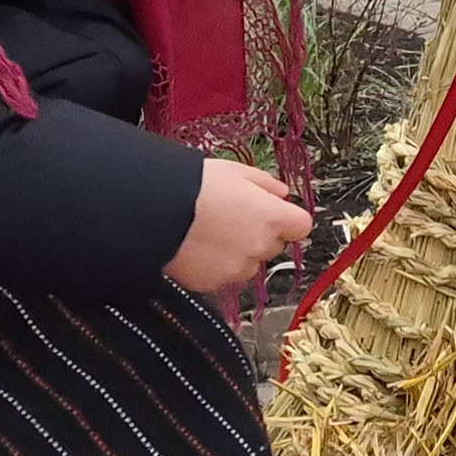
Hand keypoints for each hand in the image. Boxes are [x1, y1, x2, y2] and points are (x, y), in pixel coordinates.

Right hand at [167, 157, 311, 294]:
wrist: (154, 212)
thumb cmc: (194, 186)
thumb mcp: (235, 171)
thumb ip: (266, 184)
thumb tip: (282, 194)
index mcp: (272, 217)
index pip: (301, 226)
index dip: (288, 219)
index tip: (274, 213)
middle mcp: (259, 247)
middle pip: (274, 245)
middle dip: (260, 235)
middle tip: (232, 218)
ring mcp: (237, 269)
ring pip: (249, 263)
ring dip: (238, 252)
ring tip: (210, 233)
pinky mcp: (213, 284)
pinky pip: (224, 276)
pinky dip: (216, 265)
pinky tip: (198, 247)